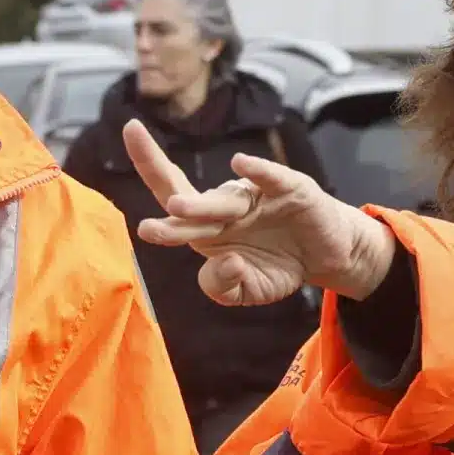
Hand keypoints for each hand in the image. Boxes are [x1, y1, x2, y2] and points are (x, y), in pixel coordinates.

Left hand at [122, 119, 398, 303]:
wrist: (327, 255)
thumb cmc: (278, 265)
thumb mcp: (248, 290)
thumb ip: (224, 287)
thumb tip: (224, 263)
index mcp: (207, 229)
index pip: (171, 202)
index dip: (148, 179)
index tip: (127, 178)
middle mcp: (226, 208)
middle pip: (189, 198)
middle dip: (161, 190)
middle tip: (145, 220)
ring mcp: (257, 196)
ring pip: (225, 201)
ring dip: (201, 204)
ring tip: (179, 208)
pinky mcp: (291, 189)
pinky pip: (271, 177)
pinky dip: (257, 170)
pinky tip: (241, 164)